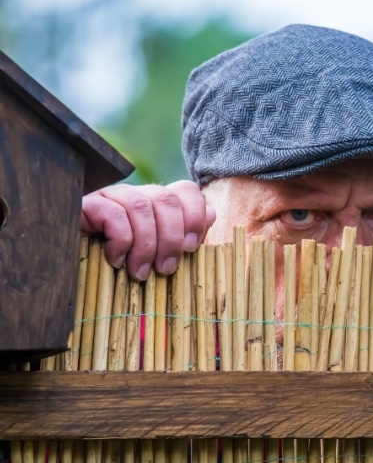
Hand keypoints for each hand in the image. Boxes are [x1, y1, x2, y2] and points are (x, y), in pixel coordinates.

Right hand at [80, 180, 215, 279]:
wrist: (70, 268)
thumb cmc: (121, 266)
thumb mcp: (157, 255)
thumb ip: (185, 235)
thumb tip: (212, 214)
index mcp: (156, 203)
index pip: (185, 190)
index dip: (195, 215)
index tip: (192, 248)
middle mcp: (135, 195)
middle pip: (165, 198)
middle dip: (171, 237)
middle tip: (167, 269)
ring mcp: (110, 197)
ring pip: (140, 206)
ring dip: (146, 244)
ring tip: (141, 273)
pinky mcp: (86, 206)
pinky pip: (113, 214)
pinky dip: (121, 240)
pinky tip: (117, 261)